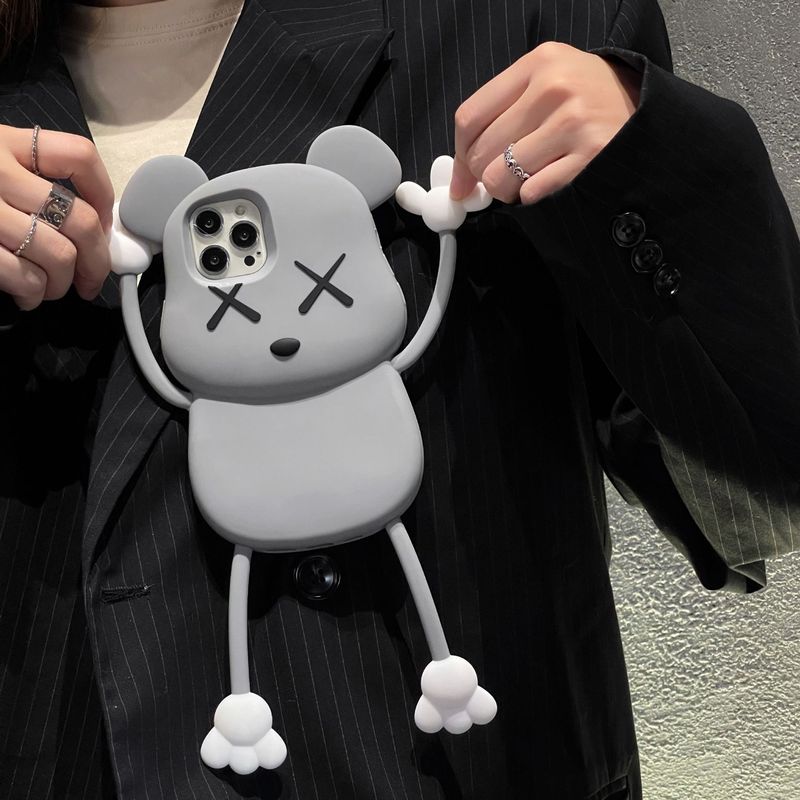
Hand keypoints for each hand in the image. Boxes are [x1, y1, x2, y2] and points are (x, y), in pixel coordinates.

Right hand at [0, 125, 113, 309]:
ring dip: (63, 283)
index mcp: (4, 143)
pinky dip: (34, 294)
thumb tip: (92, 228)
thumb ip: (29, 179)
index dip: (104, 195)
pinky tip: (27, 297)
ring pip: (58, 254)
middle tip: (90, 279)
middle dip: (97, 260)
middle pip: (79, 219)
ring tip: (50, 289)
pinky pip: (22, 275)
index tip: (104, 224)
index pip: (78, 157)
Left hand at [449, 41, 641, 205]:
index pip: (470, 117)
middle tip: (500, 179)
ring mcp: (573, 123)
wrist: (646, 109)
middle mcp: (554, 89)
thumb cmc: (587, 100)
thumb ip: (502, 114)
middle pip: (482, 152)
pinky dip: (533, 195)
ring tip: (524, 181)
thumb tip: (461, 174)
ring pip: (501, 177)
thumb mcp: (547, 83)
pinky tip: (549, 180)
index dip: (459, 156)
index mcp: (537, 65)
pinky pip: (533, 191)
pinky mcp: (589, 156)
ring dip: (506, 190)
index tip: (462, 178)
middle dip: (483, 176)